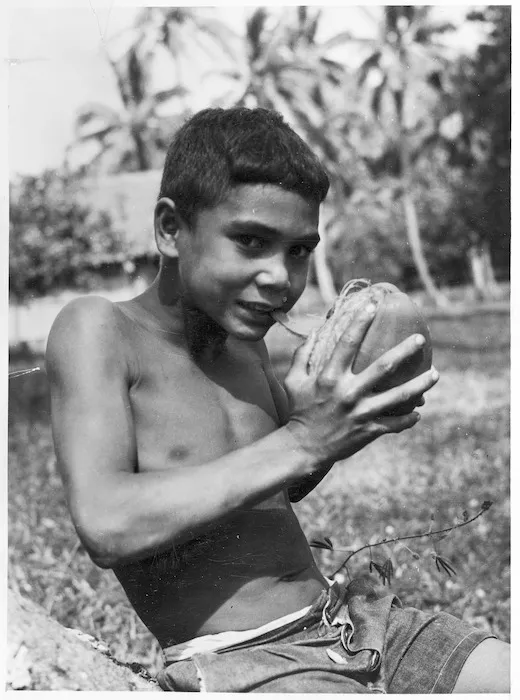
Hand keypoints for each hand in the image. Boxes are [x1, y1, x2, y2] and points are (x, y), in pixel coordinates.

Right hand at [284, 304, 437, 464]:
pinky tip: (418, 411)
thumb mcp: (294, 381)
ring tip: (435, 374)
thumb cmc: (298, 410)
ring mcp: (361, 413)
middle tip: (421, 339)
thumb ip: (303, 354)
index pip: (347, 343)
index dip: (360, 321)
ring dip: (420, 385)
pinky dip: (408, 418)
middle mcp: (348, 393)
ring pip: (398, 397)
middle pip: (384, 367)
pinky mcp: (368, 431)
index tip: (373, 304)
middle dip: (405, 351)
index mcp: (329, 377)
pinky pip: (395, 424)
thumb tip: (317, 330)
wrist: (303, 448)